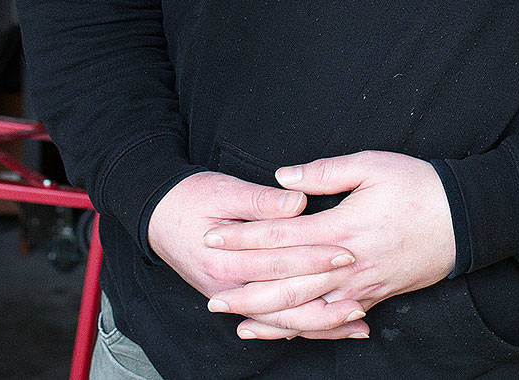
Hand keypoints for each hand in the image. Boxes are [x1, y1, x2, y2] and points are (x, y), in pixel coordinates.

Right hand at [145, 171, 366, 339]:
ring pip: (282, 321)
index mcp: (226, 258)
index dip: (315, 256)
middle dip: (326, 294)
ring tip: (357, 320)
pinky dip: (303, 328)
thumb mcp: (222, 189)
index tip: (346, 250)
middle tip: (362, 288)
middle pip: (284, 298)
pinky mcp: (236, 301)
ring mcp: (231, 299)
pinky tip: (332, 328)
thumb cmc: (190, 197)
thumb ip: (260, 199)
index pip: (279, 261)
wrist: (156, 215)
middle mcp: (228, 287)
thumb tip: (298, 202)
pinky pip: (274, 322)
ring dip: (320, 323)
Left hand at [202, 151, 455, 339]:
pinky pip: (331, 321)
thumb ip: (325, 171)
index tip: (211, 236)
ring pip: (305, 310)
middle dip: (244, 289)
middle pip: (284, 283)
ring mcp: (359, 288)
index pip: (279, 237)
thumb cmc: (419, 186)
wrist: (467, 221)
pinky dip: (304, 329)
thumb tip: (283, 178)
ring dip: (267, 316)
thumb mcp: (373, 165)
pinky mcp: (373, 298)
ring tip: (235, 321)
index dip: (242, 238)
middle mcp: (346, 266)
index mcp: (340, 228)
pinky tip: (283, 331)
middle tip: (209, 296)